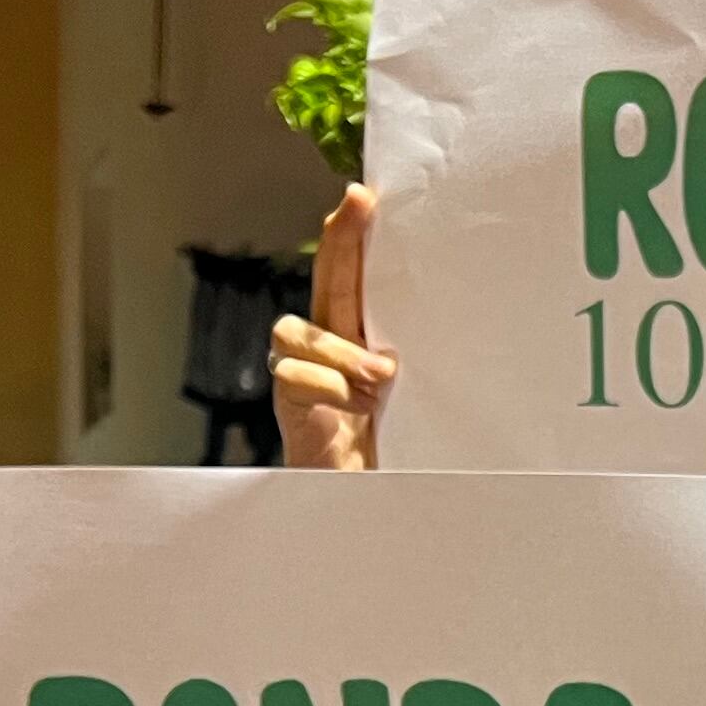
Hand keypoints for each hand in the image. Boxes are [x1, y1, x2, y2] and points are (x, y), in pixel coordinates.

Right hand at [272, 185, 395, 470]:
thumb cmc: (400, 458)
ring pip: (295, 328)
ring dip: (338, 347)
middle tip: (357, 204)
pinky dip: (328, 384)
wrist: (372, 508)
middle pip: (325, 283)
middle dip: (339, 241)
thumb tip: (415, 342)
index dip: (352, 239)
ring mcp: (304, 375)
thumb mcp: (416, 404)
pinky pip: (291, 371)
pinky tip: (355, 405)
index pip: (353, 281)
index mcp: (362, 345)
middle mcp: (330, 353)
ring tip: (379, 377)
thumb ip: (412, 370)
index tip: (364, 198)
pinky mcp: (289, 404)